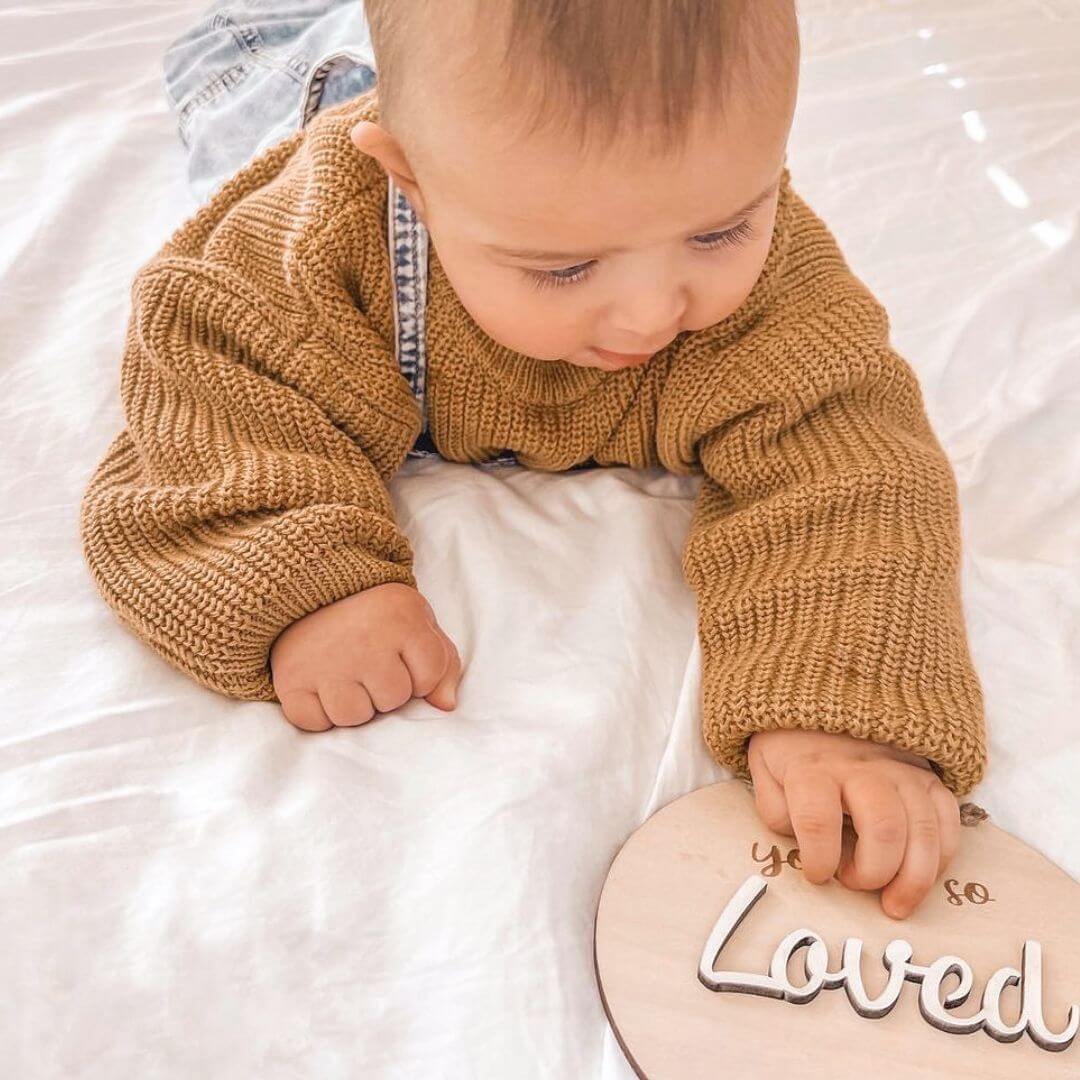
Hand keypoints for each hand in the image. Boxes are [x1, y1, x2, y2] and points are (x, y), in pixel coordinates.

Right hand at [269, 582, 461, 730]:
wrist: (309, 590)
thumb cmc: (374, 615)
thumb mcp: (417, 622)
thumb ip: (443, 662)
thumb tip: (445, 705)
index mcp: (401, 617)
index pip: (429, 678)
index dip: (420, 676)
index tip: (402, 657)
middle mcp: (364, 639)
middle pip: (392, 700)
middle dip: (385, 690)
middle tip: (368, 664)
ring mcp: (325, 660)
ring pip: (354, 716)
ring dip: (353, 704)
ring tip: (346, 677)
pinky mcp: (290, 679)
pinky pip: (314, 722)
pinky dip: (317, 713)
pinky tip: (320, 687)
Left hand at [746, 729, 960, 919]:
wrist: (823, 699)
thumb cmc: (792, 747)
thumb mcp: (766, 772)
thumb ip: (777, 810)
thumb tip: (802, 845)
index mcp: (811, 768)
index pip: (818, 820)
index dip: (819, 860)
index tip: (817, 875)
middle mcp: (860, 768)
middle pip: (883, 826)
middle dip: (873, 872)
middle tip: (855, 885)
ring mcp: (899, 770)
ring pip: (922, 828)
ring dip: (914, 877)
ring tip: (895, 904)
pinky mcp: (926, 775)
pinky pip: (947, 817)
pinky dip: (941, 855)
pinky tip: (922, 875)